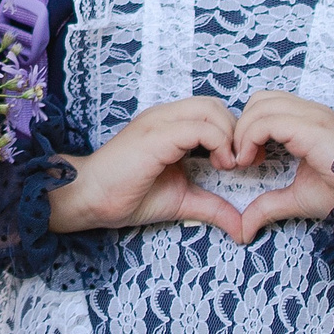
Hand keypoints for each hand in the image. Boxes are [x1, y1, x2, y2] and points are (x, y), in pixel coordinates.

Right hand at [47, 96, 246, 240]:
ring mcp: (160, 122)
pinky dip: (219, 143)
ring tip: (228, 165)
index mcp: (171, 124)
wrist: (89, 198)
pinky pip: (199, 128)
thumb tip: (243, 228)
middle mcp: (166, 116)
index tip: (241, 164)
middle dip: (237, 131)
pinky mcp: (156, 135)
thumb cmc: (127, 195)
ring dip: (230, 136)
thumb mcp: (182, 200)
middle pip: (216, 105)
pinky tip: (220, 166)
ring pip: (211, 110)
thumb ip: (213, 207)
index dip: (234, 133)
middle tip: (240, 163)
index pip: (213, 111)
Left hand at [230, 90, 333, 242]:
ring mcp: (311, 116)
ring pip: (260, 104)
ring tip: (246, 160)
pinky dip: (250, 138)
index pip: (266, 105)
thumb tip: (244, 229)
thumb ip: (268, 206)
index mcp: (308, 121)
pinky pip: (267, 121)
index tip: (246, 159)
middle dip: (242, 126)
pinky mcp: (310, 127)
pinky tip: (252, 161)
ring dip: (243, 131)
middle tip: (243, 158)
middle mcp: (309, 112)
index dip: (248, 128)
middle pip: (259, 99)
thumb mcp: (297, 199)